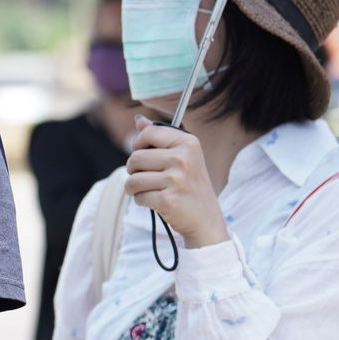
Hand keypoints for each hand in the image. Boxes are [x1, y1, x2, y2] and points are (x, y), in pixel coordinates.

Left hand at [124, 116, 227, 247]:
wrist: (206, 219)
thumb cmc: (190, 185)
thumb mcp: (182, 156)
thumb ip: (159, 137)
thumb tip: (139, 120)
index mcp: (188, 143)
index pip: (148, 133)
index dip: (138, 144)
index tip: (142, 154)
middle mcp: (183, 158)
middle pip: (135, 158)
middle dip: (133, 170)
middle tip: (145, 177)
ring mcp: (176, 180)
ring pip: (133, 179)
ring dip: (134, 188)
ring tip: (148, 190)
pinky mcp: (168, 200)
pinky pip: (139, 197)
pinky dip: (142, 201)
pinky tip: (156, 202)